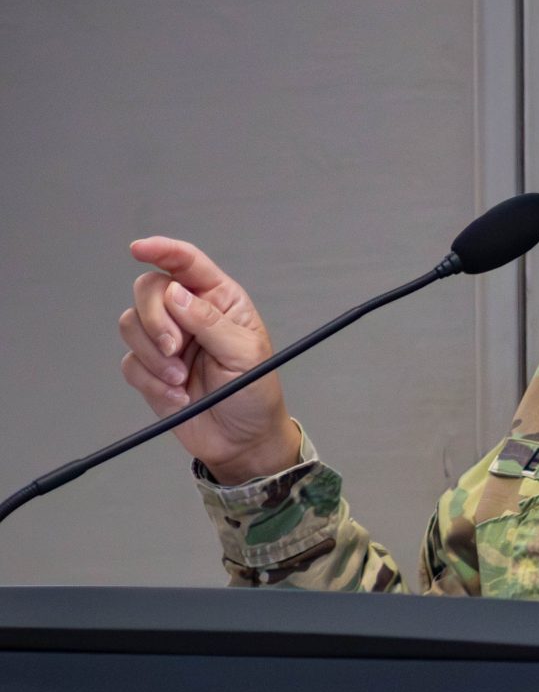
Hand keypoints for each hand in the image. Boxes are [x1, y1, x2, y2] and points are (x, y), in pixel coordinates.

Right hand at [120, 237, 299, 481]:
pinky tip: (179, 398)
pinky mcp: (151, 370)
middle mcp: (188, 314)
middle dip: (155, 318)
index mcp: (218, 300)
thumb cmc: (255, 394)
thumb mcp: (245, 355)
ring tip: (181, 379)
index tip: (139, 249)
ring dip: (153, 355)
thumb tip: (176, 294)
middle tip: (176, 348)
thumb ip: (210, 322)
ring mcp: (167, 341)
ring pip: (131, 324)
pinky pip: (131, 363)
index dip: (161, 250)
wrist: (243, 442)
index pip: (186, 263)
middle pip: (148, 290)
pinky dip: (151, 382)